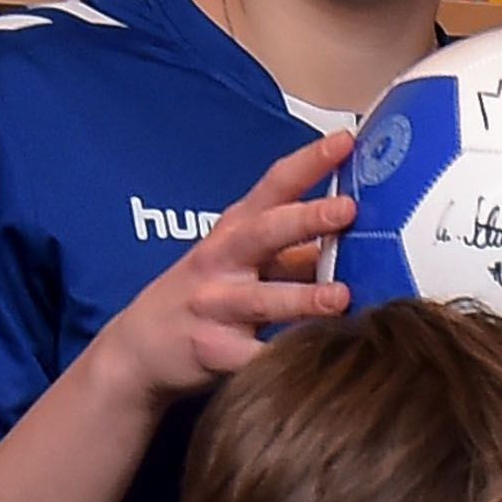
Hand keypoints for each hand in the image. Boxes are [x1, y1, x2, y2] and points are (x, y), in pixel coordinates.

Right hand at [66, 129, 357, 407]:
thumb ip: (295, 248)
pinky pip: (250, 355)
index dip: (309, 161)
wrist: (139, 347)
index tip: (346, 141)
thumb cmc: (207, 294)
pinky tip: (314, 360)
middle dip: (305, 219)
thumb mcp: (242, 260)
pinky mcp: (211, 350)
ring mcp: (214, 305)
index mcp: (236, 230)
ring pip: (261, 299)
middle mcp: (222, 261)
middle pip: (264, 233)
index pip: (274, 186)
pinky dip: (278, 357)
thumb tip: (362, 234)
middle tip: (347, 208)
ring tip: (341, 296)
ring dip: (302, 297)